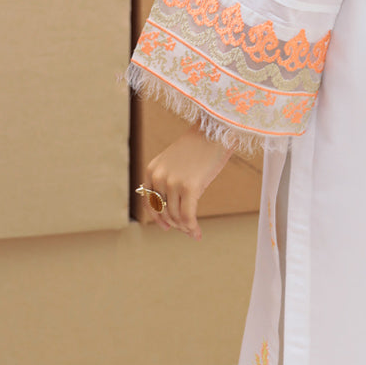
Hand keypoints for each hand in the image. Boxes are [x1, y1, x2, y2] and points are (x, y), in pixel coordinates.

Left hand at [142, 125, 232, 239]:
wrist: (214, 131)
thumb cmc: (199, 146)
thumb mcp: (175, 162)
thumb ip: (169, 182)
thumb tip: (173, 211)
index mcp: (152, 170)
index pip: (150, 202)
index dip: (159, 218)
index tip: (168, 227)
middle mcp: (158, 177)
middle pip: (164, 211)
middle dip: (175, 224)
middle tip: (187, 230)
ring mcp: (173, 182)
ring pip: (176, 216)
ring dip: (185, 227)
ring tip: (194, 231)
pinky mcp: (189, 187)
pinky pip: (188, 216)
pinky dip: (192, 228)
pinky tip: (197, 233)